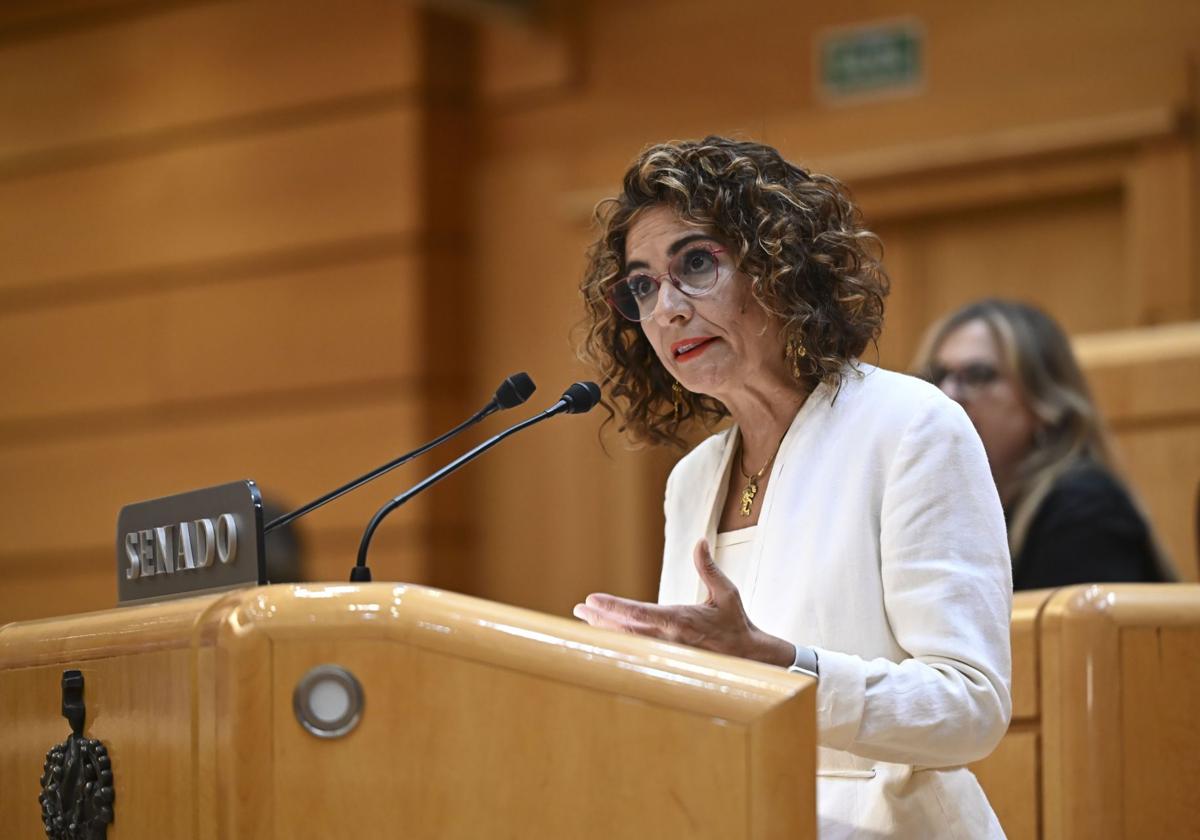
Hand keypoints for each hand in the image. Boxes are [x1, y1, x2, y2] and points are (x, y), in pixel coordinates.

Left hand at [572, 539, 794, 666]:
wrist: (748, 657)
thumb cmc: (736, 622)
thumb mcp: (726, 592)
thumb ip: (708, 567)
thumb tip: (699, 541)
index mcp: (679, 621)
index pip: (638, 613)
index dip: (612, 607)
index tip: (592, 599)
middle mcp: (668, 639)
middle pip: (625, 630)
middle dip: (599, 619)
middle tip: (578, 609)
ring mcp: (666, 652)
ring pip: (627, 641)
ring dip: (604, 630)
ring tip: (584, 618)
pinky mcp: (667, 658)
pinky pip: (636, 649)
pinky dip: (618, 640)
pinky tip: (606, 635)